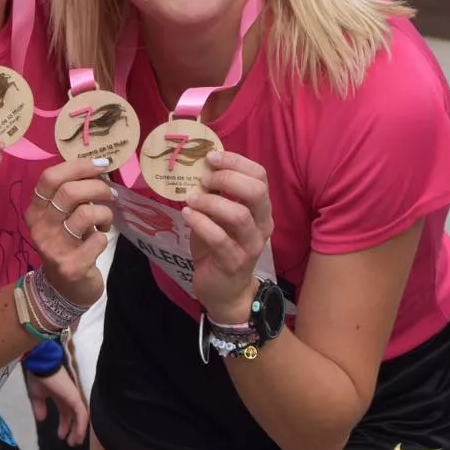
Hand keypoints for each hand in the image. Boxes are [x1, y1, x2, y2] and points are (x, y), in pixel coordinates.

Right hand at [25, 367, 88, 445]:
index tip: (61, 437)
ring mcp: (74, 398)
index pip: (66, 414)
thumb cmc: (39, 378)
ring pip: (81, 417)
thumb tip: (41, 419)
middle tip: (72, 443)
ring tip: (74, 442)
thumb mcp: (37, 396)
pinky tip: (77, 436)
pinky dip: (81, 426)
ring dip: (79, 431)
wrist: (42, 366)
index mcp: (61, 396)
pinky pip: (82, 415)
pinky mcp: (75, 398)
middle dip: (73, 430)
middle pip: (75, 417)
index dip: (65, 426)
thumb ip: (39, 408)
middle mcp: (70, 398)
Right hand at [27, 159, 113, 307]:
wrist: (64, 290)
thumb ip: (71, 195)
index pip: (50, 177)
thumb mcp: (60, 218)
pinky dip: (104, 237)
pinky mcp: (71, 266)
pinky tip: (99, 241)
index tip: (101, 165)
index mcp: (35, 210)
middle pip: (69, 192)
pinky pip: (97, 240)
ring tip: (105, 221)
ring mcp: (54, 248)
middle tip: (110, 194)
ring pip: (85, 213)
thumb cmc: (67, 245)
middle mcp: (40, 227)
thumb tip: (99, 168)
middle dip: (97, 188)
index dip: (78, 165)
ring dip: (104, 213)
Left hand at [185, 151, 273, 324]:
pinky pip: (219, 238)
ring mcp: (251, 245)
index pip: (260, 176)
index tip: (211, 157)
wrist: (224, 291)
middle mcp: (262, 224)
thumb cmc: (220, 247)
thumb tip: (201, 166)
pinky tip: (187, 215)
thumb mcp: (219, 216)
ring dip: (210, 202)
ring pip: (239, 214)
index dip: (236, 161)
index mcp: (261, 209)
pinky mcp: (234, 262)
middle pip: (256, 191)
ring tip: (191, 199)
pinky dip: (201, 222)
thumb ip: (216, 194)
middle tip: (204, 179)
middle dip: (227, 178)